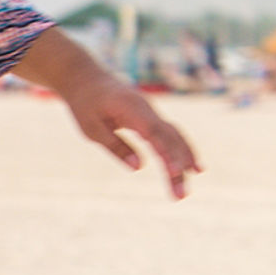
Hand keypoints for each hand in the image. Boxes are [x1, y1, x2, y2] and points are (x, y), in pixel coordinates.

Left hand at [62, 70, 200, 199]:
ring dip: (184, 161)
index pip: (155, 133)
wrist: (87, 78)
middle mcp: (148, 110)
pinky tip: (190, 169)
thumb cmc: (85, 103)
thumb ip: (115, 146)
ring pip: (174, 137)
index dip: (168, 152)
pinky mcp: (151, 119)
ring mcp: (152, 113)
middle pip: (170, 138)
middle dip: (179, 165)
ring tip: (185, 191)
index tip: (176, 172)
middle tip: (181, 196)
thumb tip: (139, 168)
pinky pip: (170, 135)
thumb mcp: (91, 128)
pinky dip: (181, 151)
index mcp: (132, 109)